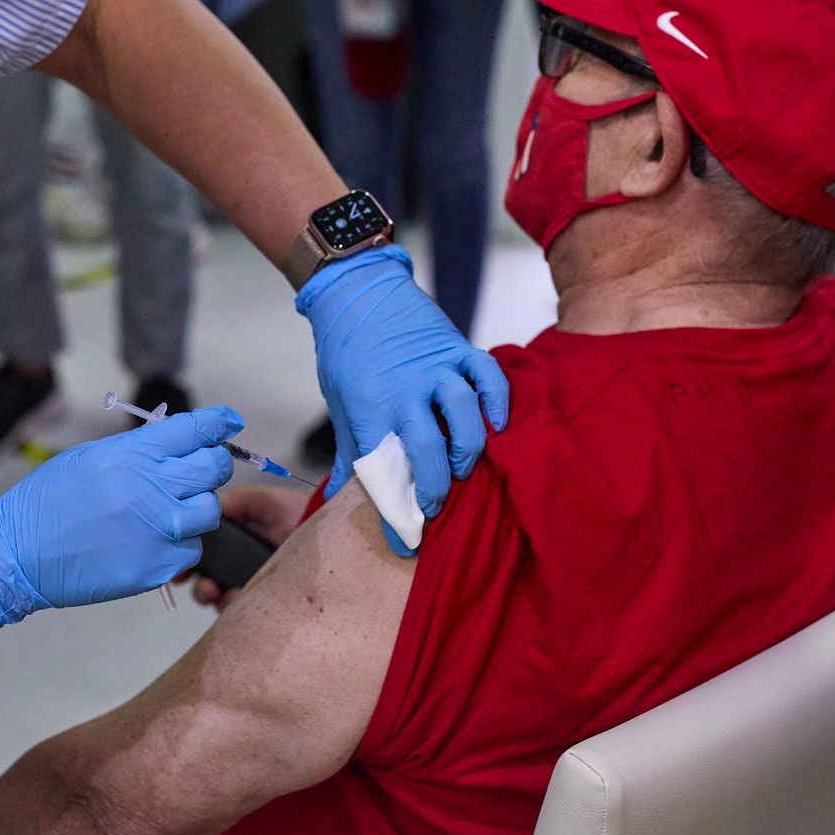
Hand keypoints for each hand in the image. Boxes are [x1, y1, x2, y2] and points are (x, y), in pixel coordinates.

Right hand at [0, 407, 242, 631]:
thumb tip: (178, 442)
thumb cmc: (47, 502)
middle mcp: (156, 488)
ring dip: (194, 508)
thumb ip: (140, 448)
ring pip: (209, 511)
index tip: (229, 422)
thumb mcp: (92, 456)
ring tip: (164, 512)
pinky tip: (149, 541)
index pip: (198, 429)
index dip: (218, 423)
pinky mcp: (158, 567)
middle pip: (215, 468)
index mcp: (137, 454)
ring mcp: (160, 531)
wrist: (16, 555)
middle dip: (210, 466)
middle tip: (195, 473)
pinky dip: (177, 545)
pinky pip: (190, 549)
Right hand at [185, 485, 311, 609]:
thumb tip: (203, 507)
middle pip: (204, 578)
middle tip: (203, 584)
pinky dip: (232, 608)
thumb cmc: (299, 514)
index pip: (201, 550)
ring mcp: (249, 584)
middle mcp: (237, 563)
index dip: (186, 557)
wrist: (333, 537)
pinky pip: (239, 612)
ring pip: (218, 597)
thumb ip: (235, 502)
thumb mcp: (265, 501)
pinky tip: (236, 600)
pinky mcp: (263, 602)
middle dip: (196, 583)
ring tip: (216, 592)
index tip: (179, 564)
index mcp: (233, 537)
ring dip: (209, 596)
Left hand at [298, 246, 508, 521]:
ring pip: (463, 413)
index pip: (383, 473)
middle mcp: (404, 391)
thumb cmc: (345, 353)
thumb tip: (335, 496)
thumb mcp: (339, 404)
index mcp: (369, 410)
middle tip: (435, 507)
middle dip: (435, 488)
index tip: (403, 543)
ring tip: (464, 469)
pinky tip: (499, 424)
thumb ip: (348, 451)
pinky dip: (497, 400)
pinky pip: (486, 375)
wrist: (355, 290)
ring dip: (468, 448)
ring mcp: (434, 368)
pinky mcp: (457, 348)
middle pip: (427, 449)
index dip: (395, 513)